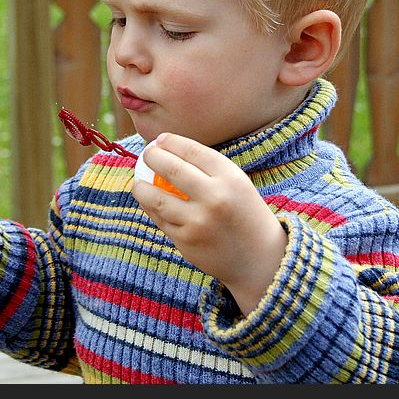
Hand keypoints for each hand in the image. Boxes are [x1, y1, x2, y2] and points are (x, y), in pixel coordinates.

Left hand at [132, 133, 287, 315]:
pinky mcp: (186, 240)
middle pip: (171, 169)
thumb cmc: (244, 214)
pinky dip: (151, 209)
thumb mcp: (237, 184)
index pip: (192, 150)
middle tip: (147, 155)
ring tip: (138, 183)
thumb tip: (168, 151)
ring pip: (156, 198)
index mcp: (230, 178)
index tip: (160, 140)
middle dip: (152, 157)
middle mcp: (214, 197)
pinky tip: (148, 202)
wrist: (260, 258)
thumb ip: (208, 170)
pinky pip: (161, 219)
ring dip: (141, 187)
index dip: (171, 142)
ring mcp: (198, 221)